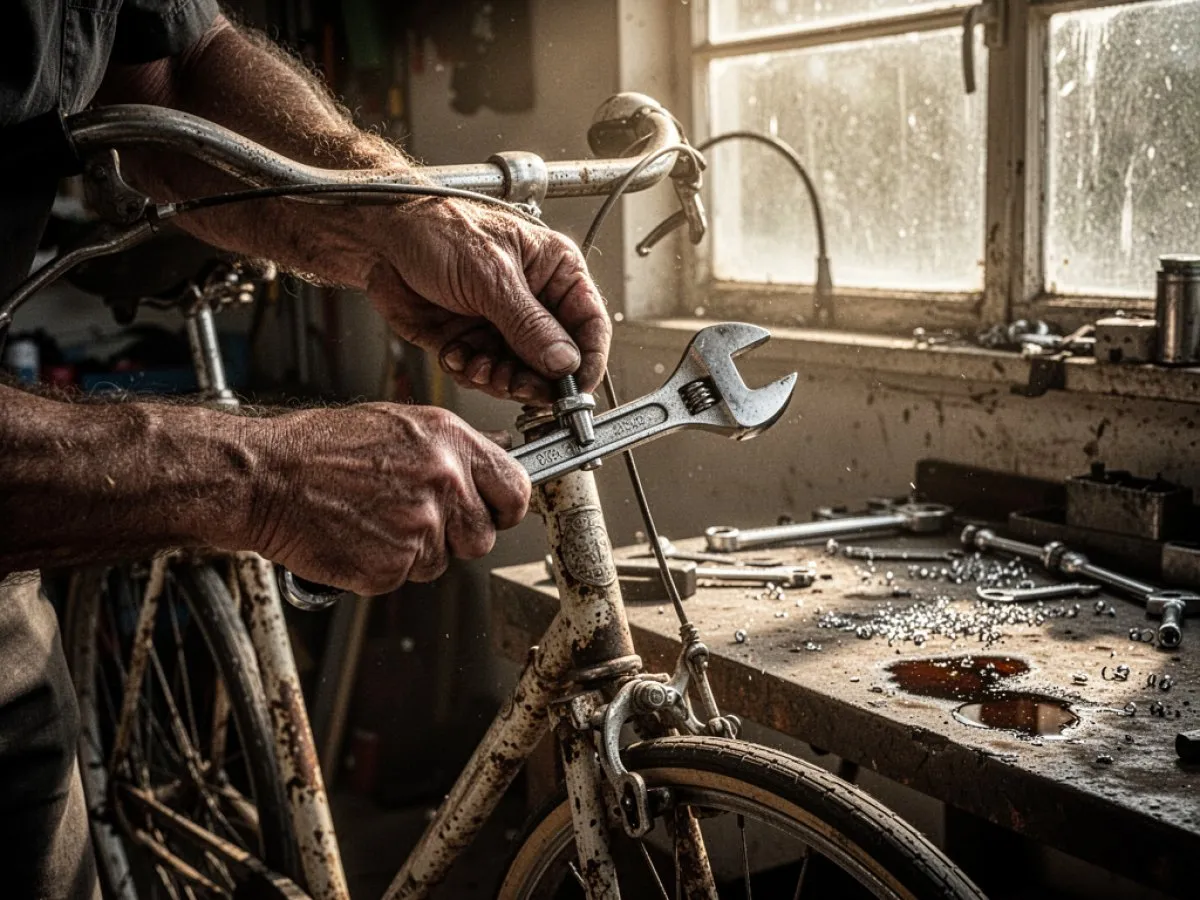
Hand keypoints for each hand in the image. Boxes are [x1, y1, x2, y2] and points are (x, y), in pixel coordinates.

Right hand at [242, 403, 529, 594]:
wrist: (269, 478)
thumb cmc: (322, 448)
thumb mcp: (399, 424)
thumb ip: (450, 448)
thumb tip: (491, 457)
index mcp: (450, 442)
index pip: (516, 489)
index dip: (504, 508)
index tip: (494, 512)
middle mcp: (443, 482)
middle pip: (483, 536)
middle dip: (457, 536)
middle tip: (416, 519)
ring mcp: (419, 526)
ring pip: (443, 561)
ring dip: (416, 552)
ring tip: (376, 519)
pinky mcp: (392, 565)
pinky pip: (406, 577)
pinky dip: (384, 566)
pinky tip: (359, 536)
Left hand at [363, 199, 609, 402]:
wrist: (378, 238)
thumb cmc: (436, 229)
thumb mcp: (491, 275)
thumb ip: (529, 324)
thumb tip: (565, 362)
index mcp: (555, 271)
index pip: (591, 325)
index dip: (588, 363)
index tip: (576, 391)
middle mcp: (534, 301)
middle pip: (556, 360)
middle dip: (534, 378)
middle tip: (514, 385)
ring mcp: (502, 324)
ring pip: (520, 375)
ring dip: (499, 380)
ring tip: (478, 365)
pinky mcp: (472, 341)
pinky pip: (485, 375)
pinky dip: (470, 374)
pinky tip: (456, 355)